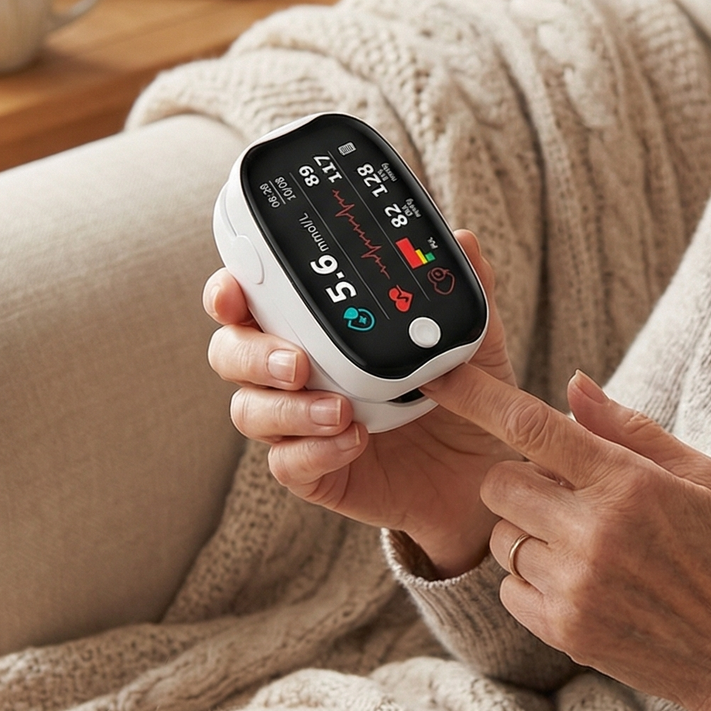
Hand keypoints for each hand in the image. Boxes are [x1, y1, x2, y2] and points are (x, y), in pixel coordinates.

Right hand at [204, 229, 514, 575]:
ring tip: (341, 410)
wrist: (481, 466)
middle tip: (296, 363)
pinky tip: (352, 442)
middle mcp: (297, 371)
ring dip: (286, 408)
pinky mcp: (315, 471)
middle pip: (230, 353)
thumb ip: (462, 292)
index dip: (228, 291)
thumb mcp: (470, 339)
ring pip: (249, 411)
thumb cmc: (463, 393)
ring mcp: (300, 423)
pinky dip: (313, 451)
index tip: (233, 291)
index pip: (252, 301)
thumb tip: (464, 239)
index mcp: (317, 327)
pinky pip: (286, 463)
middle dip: (249, 353)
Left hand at [422, 366, 710, 710]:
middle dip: (520, 478)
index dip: (476, 396)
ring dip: (528, 531)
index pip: (531, 427)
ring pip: (502, 537)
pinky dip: (532, 578)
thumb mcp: (703, 475)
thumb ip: (629, 429)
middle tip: (568, 492)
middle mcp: (593, 532)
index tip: (440, 377)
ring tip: (586, 543)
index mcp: (628, 483)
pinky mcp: (565, 633)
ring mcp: (575, 587)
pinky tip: (582, 581)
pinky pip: (510, 587)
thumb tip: (572, 384)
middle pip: (499, 483)